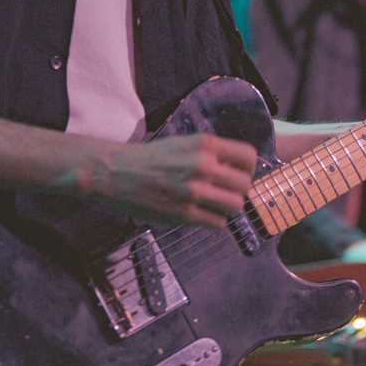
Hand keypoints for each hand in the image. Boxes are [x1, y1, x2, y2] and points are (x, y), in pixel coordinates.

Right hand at [88, 134, 257, 228]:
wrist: (117, 172)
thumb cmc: (151, 157)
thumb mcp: (184, 143)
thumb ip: (211, 153)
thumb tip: (237, 170)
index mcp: (204, 144)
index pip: (248, 156)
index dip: (248, 168)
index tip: (240, 173)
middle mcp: (202, 165)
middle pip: (245, 185)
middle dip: (239, 190)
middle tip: (226, 191)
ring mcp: (193, 191)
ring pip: (235, 206)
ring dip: (228, 207)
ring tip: (215, 204)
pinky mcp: (184, 214)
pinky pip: (218, 223)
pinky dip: (214, 220)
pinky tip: (202, 213)